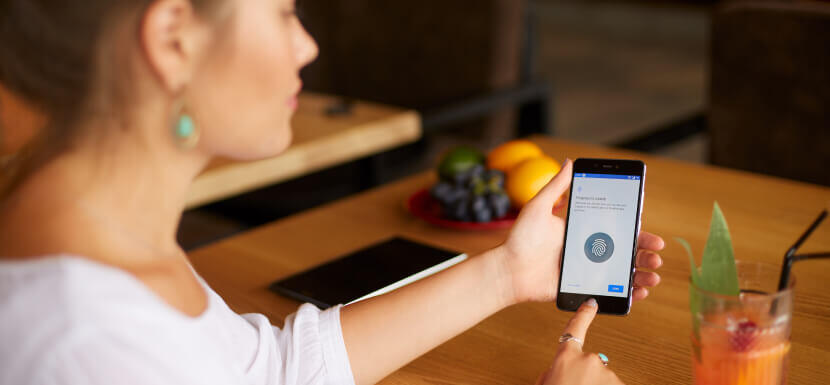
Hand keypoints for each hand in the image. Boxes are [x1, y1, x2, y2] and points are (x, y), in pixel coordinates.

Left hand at [498, 159, 664, 303]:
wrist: (508, 271)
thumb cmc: (520, 238)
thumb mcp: (538, 207)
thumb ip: (556, 187)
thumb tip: (570, 162)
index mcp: (580, 230)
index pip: (614, 227)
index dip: (634, 228)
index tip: (646, 224)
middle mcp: (587, 250)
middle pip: (625, 250)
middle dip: (645, 251)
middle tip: (658, 251)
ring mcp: (587, 270)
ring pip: (623, 271)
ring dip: (642, 272)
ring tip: (654, 273)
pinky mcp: (582, 288)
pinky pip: (611, 291)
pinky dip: (629, 292)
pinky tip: (641, 290)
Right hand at [536, 299, 623, 384]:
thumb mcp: (545, 382)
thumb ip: (552, 370)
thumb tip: (558, 369)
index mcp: (567, 357)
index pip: (575, 328)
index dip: (583, 314)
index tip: (591, 303)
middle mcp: (588, 360)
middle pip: (588, 361)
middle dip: (583, 373)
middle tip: (573, 384)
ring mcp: (606, 373)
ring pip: (601, 376)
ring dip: (593, 383)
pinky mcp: (618, 383)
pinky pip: (611, 383)